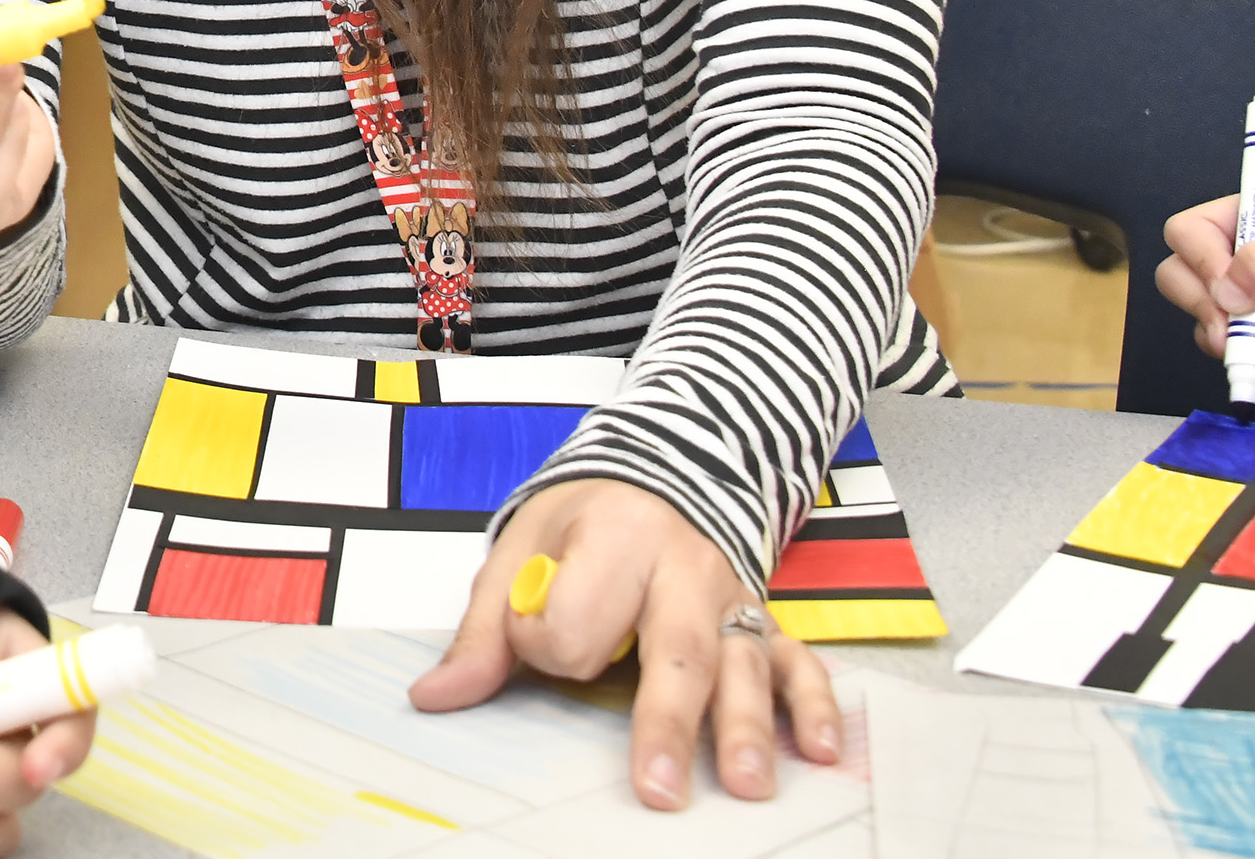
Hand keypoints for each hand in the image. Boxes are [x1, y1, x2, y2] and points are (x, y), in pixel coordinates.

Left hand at [410, 478, 838, 812]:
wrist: (664, 465)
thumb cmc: (587, 515)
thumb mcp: (523, 546)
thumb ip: (486, 629)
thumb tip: (437, 696)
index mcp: (614, 536)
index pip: (578, 617)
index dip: (547, 641)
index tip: (535, 640)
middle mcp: (683, 566)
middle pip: (674, 649)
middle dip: (665, 721)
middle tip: (656, 788)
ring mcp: (730, 594)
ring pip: (742, 663)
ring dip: (746, 726)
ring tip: (745, 784)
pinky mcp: (763, 620)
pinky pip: (796, 661)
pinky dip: (814, 704)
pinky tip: (817, 750)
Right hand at [1156, 197, 1254, 385]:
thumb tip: (1226, 292)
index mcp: (1249, 222)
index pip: (1188, 232)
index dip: (1200, 261)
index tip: (1231, 291)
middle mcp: (1237, 262)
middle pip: (1182, 283)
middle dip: (1221, 315)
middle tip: (1252, 333)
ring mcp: (1245, 307)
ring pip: (1210, 331)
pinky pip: (1240, 362)